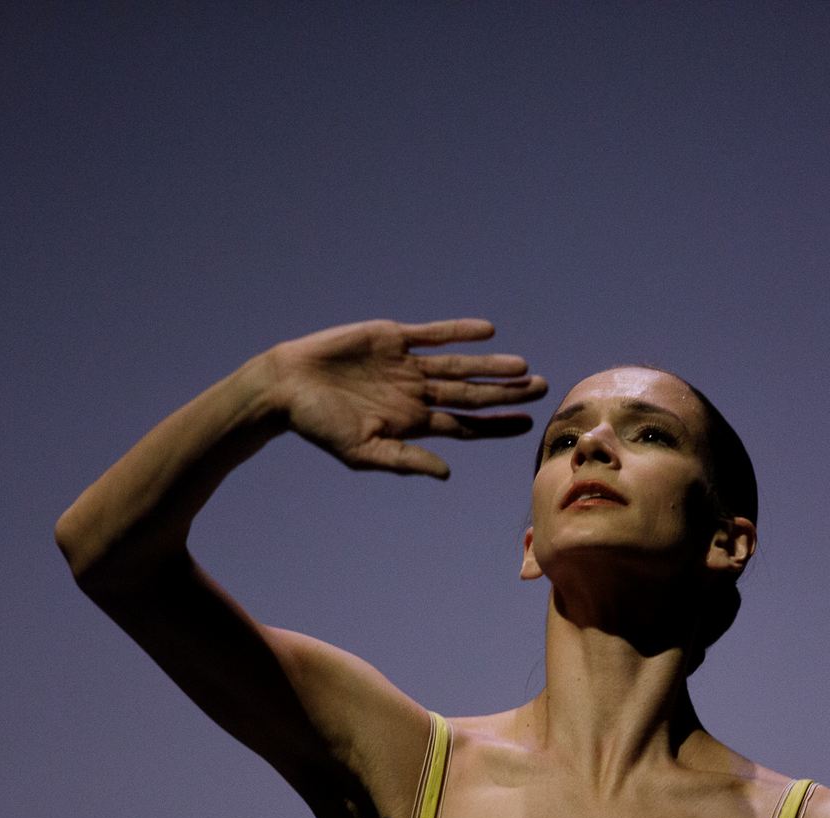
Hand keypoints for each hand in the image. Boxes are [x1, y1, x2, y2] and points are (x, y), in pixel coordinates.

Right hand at [261, 317, 546, 478]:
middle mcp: (417, 393)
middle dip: (506, 393)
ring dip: (490, 365)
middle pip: (472, 393)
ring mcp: (407, 364)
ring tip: (523, 366)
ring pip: (459, 364)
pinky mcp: (392, 338)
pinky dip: (458, 332)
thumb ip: (406, 461)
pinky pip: (433, 334)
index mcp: (414, 422)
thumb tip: (448, 473)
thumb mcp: (363, 451)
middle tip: (543, 388)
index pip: (466, 425)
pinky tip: (487, 332)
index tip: (528, 425)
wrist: (287, 385)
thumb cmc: (319, 425)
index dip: (497, 424)